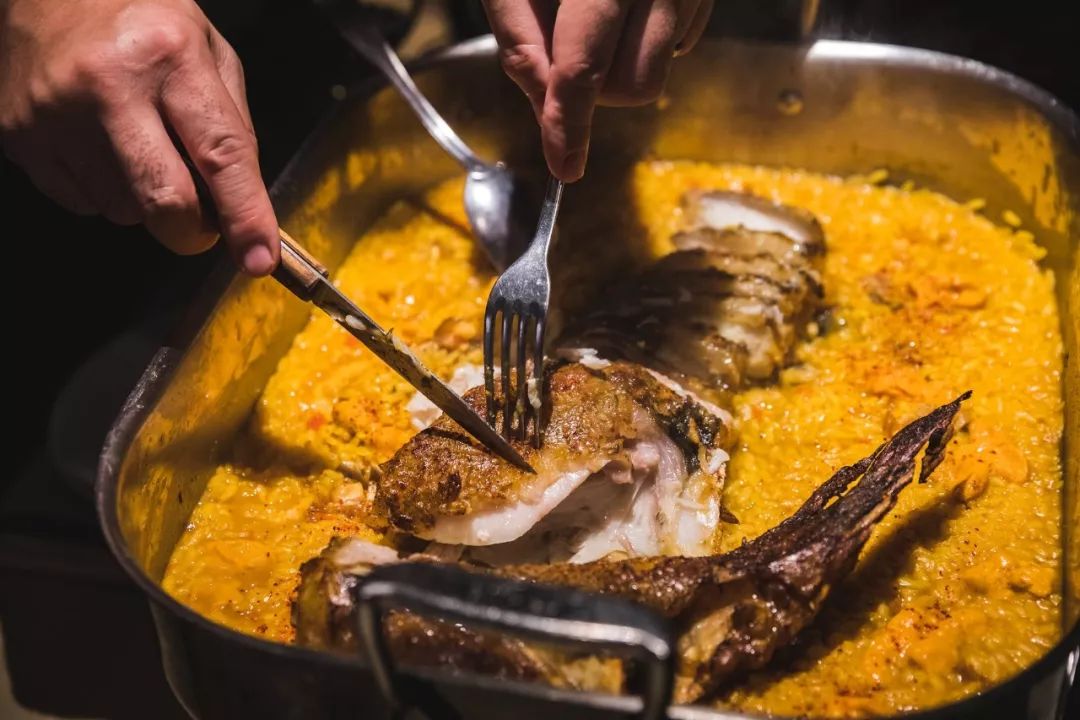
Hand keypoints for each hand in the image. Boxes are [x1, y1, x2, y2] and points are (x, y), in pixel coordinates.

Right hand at [0, 0, 278, 274]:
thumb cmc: (137, 15)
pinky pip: (83, 203)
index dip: (245, 216)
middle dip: (195, 232)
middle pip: (166, 202)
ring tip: (140, 147)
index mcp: (169, 55)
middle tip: (204, 224)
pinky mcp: (20, 135)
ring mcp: (56, 113)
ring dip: (146, 202)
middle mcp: (109, 85)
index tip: (259, 259)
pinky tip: (101, 146)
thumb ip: (233, 125)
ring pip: (125, 211)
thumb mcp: (206, 49)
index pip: (220, 154)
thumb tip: (246, 204)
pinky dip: (105, 191)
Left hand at [483, 0, 712, 181]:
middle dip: (596, 94)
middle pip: (635, 84)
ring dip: (620, 69)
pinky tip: (624, 7)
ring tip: (592, 24)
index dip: (571, 124)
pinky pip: (682, 42)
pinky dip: (647, 42)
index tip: (564, 166)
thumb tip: (542, 104)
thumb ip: (518, 35)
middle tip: (562, 62)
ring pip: (662, 70)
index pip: (583, 67)